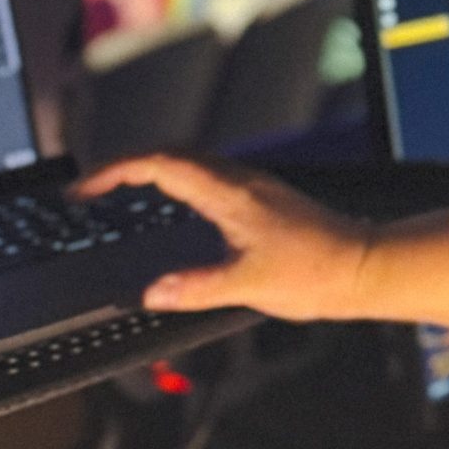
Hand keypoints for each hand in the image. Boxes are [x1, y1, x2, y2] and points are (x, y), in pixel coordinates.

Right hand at [74, 153, 377, 321]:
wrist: (364, 266)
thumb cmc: (318, 272)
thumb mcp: (248, 285)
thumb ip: (196, 289)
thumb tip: (152, 293)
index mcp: (230, 194)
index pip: (159, 165)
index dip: (114, 171)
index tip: (84, 188)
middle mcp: (241, 182)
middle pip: (170, 154)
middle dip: (124, 165)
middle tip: (93, 188)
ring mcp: (254, 187)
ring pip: (191, 162)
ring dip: (152, 170)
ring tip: (122, 191)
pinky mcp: (264, 198)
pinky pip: (209, 176)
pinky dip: (179, 181)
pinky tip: (177, 205)